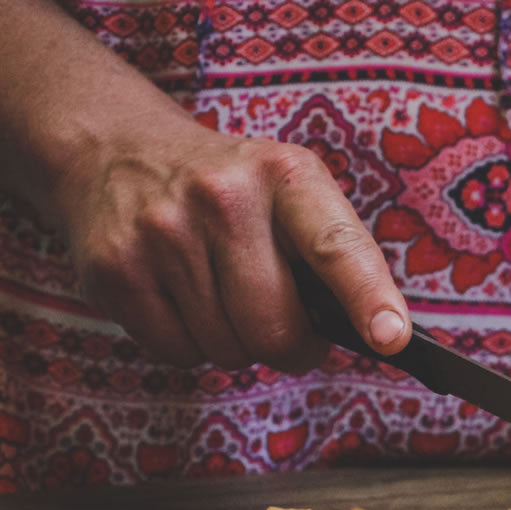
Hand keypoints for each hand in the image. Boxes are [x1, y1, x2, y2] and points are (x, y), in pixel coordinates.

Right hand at [52, 110, 408, 370]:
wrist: (118, 149)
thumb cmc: (234, 192)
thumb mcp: (291, 192)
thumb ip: (335, 256)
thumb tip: (375, 339)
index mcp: (286, 176)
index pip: (335, 245)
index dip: (367, 297)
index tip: (390, 339)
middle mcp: (222, 197)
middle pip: (275, 329)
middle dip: (289, 346)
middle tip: (288, 330)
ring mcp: (161, 231)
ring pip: (227, 350)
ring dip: (237, 344)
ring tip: (224, 297)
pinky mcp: (113, 268)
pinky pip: (177, 352)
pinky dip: (190, 345)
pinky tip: (183, 301)